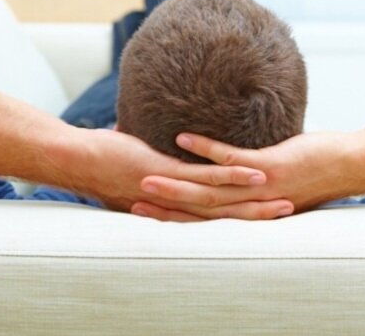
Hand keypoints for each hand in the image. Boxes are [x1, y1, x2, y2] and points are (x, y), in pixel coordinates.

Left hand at [69, 129, 294, 220]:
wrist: (76, 160)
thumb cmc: (101, 159)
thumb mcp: (134, 164)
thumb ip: (149, 161)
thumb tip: (153, 147)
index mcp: (170, 205)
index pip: (213, 216)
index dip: (241, 218)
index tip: (267, 216)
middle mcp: (175, 204)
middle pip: (224, 216)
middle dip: (258, 216)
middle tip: (289, 213)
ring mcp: (172, 187)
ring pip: (220, 199)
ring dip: (253, 202)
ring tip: (283, 201)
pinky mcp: (166, 172)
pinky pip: (205, 174)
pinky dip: (232, 172)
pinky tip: (255, 171)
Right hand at [132, 131, 364, 220]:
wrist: (350, 167)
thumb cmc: (313, 171)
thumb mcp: (275, 181)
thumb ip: (249, 180)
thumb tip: (228, 170)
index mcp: (247, 211)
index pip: (201, 219)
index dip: (171, 216)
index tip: (141, 210)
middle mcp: (249, 205)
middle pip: (198, 209)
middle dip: (164, 204)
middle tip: (130, 199)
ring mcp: (257, 187)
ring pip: (208, 188)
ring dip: (174, 183)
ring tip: (145, 176)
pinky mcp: (269, 167)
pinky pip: (230, 159)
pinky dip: (205, 148)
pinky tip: (183, 137)